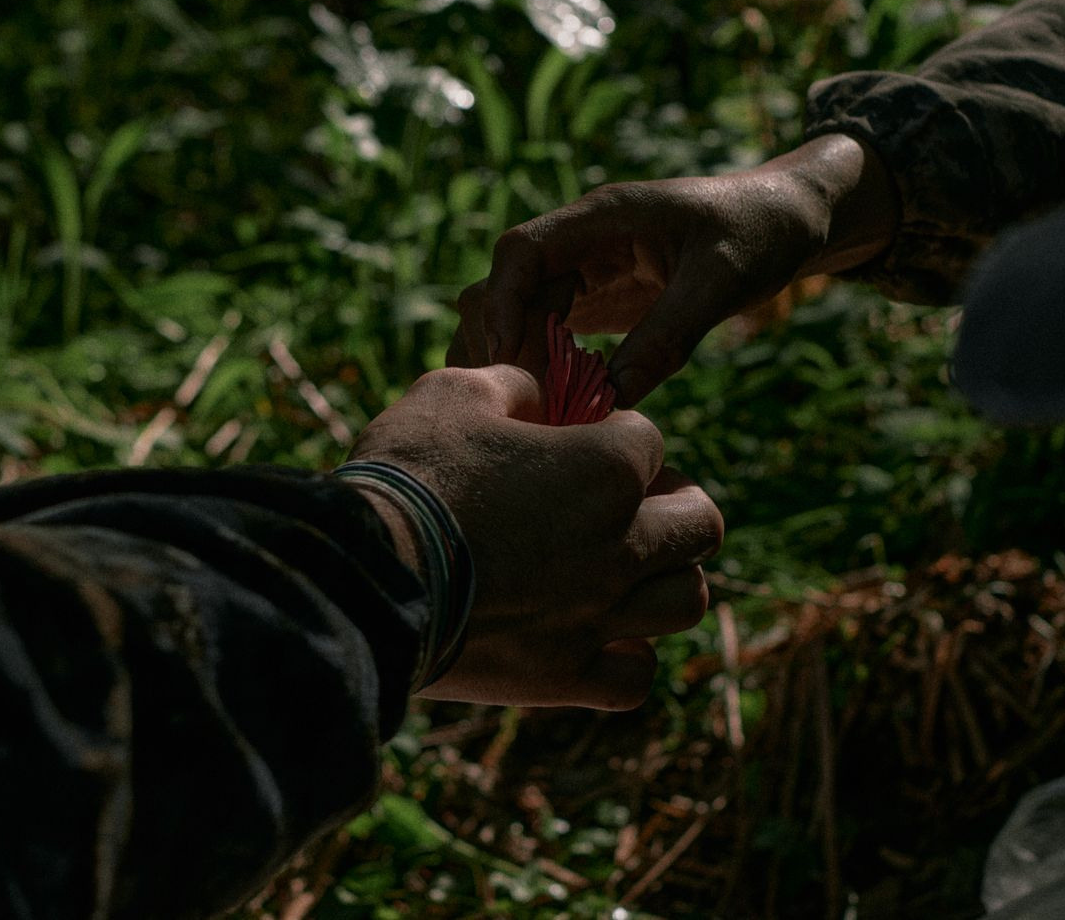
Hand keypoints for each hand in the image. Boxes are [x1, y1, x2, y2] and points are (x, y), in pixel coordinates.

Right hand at [344, 365, 722, 709]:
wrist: (361, 577)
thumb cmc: (408, 474)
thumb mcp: (454, 392)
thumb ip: (514, 386)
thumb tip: (537, 397)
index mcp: (606, 468)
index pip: (650, 441)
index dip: (614, 435)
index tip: (577, 441)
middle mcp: (621, 543)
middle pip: (702, 522)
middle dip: (676, 502)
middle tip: (635, 501)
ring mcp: (599, 615)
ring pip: (689, 600)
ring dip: (668, 578)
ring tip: (630, 568)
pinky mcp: (565, 675)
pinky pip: (635, 677)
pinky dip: (627, 656)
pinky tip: (596, 635)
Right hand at [452, 133, 897, 403]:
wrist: (788, 218)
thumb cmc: (760, 232)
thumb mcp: (722, 282)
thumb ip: (669, 335)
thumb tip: (613, 398)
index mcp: (602, 217)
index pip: (521, 251)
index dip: (504, 303)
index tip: (506, 360)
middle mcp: (582, 241)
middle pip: (505, 286)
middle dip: (503, 340)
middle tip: (521, 402)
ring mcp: (586, 272)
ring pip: (518, 313)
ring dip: (516, 357)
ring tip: (535, 409)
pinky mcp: (598, 302)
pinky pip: (549, 334)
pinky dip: (543, 367)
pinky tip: (559, 406)